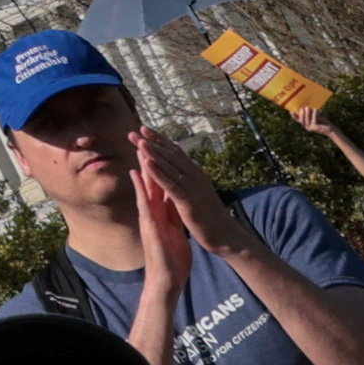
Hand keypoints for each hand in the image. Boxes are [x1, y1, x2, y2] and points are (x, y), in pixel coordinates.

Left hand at [133, 124, 247, 256]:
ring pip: (170, 167)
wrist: (227, 236)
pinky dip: (158, 172)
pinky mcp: (189, 201)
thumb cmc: (212, 216)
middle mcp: (195, 177)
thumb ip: (192, 179)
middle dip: (153, 142)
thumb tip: (184, 165)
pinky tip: (146, 163)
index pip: (176, 152)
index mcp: (197, 174)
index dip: (160, 140)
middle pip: (171, 155)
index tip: (145, 129)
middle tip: (136, 130)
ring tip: (139, 141)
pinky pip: (171, 184)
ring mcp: (192, 188)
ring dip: (154, 153)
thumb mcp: (200, 193)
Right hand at [134, 132, 199, 300]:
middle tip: (143, 135)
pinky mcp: (149, 227)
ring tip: (138, 145)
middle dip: (147, 158)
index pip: (160, 183)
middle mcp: (152, 211)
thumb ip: (173, 213)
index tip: (158, 143)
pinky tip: (137, 175)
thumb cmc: (172, 257)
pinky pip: (145, 204)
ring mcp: (149, 218)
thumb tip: (175, 198)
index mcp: (161, 211)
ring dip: (141, 166)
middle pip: (151, 180)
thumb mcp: (175, 230)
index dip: (159, 163)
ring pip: (145, 187)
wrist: (167, 279)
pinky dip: (140, 189)